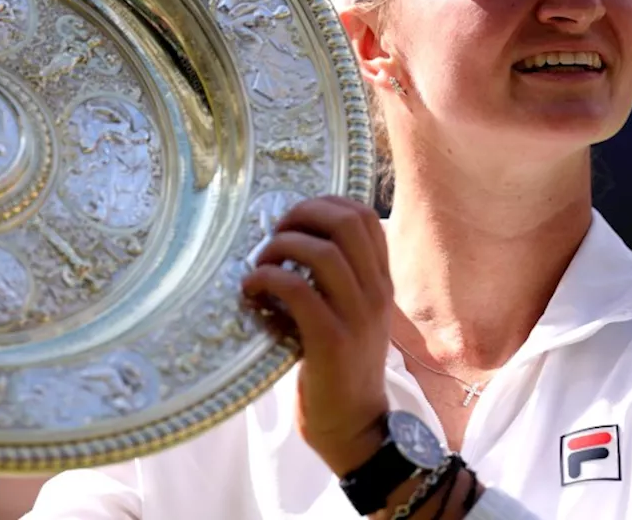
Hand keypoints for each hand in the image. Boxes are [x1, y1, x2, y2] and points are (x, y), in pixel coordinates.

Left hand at [242, 196, 392, 475]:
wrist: (354, 428)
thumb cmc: (339, 369)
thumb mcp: (350, 316)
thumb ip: (334, 282)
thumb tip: (289, 240)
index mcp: (381, 282)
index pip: (364, 217)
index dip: (324, 204)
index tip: (293, 220)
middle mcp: (375, 293)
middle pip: (346, 222)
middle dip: (301, 215)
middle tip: (274, 235)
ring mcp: (357, 316)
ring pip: (320, 251)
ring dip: (280, 248)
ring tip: (260, 266)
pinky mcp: (331, 340)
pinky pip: (297, 289)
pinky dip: (266, 279)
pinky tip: (251, 291)